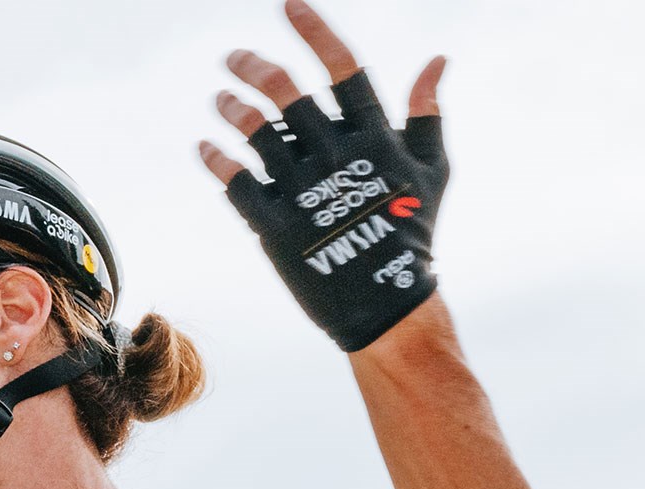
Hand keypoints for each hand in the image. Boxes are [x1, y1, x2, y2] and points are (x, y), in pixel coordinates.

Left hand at [199, 1, 449, 351]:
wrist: (386, 303)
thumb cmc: (413, 230)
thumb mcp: (432, 169)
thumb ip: (426, 113)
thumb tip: (438, 60)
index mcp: (375, 134)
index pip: (341, 67)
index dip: (315, 29)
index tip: (288, 3)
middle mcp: (335, 153)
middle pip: (286, 91)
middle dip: (253, 65)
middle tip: (233, 57)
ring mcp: (302, 188)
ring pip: (255, 130)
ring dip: (231, 108)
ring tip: (220, 98)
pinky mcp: (273, 224)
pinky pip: (235, 180)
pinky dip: (216, 158)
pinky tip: (206, 145)